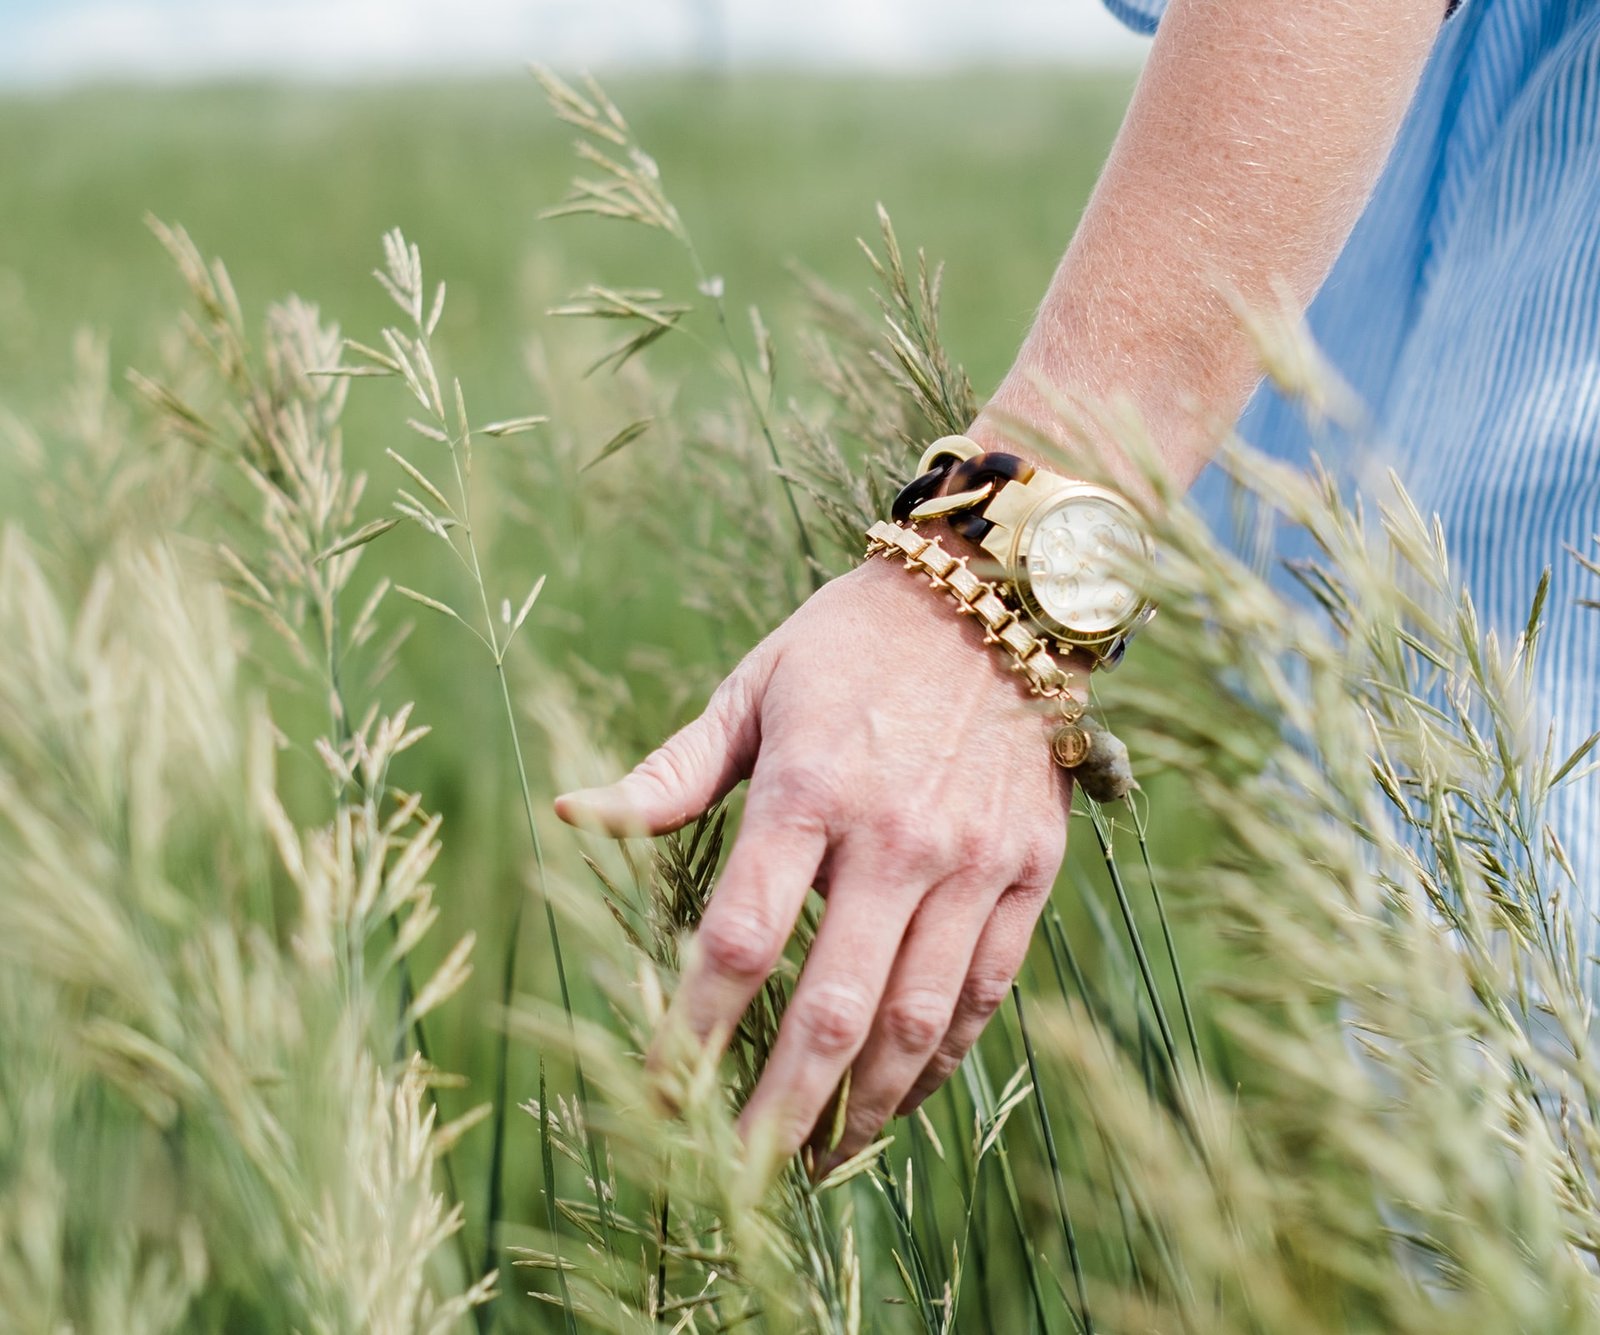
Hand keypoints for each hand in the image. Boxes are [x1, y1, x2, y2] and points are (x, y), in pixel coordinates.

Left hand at [554, 554, 1077, 1170]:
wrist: (995, 599)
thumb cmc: (850, 644)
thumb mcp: (751, 688)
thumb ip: (670, 770)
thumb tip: (570, 816)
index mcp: (810, 789)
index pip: (739, 940)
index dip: (692, 1032)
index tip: (659, 1093)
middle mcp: (896, 835)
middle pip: (831, 1008)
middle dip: (777, 1108)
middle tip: (737, 1175)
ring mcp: (972, 860)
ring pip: (916, 1020)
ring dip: (863, 1106)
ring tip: (818, 1158)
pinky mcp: (1028, 872)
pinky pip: (985, 992)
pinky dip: (940, 1059)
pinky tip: (900, 1096)